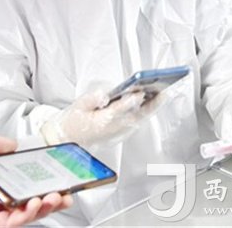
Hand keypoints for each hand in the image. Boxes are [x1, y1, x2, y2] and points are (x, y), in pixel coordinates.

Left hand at [0, 129, 72, 226]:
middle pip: (28, 199)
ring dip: (41, 207)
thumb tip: (14, 144)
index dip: (41, 178)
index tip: (57, 174)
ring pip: (23, 213)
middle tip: (65, 192)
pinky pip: (8, 223)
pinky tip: (33, 206)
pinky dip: (23, 216)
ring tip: (52, 198)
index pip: (22, 178)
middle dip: (50, 197)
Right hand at [41, 89, 164, 146]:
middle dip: (152, 104)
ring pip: (139, 120)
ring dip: (151, 108)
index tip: (140, 91)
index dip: (131, 100)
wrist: (68, 140)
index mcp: (101, 122)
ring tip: (161, 94)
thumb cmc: (72, 123)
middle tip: (163, 92)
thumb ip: (92, 99)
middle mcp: (113, 129)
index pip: (119, 109)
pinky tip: (149, 103)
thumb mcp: (77, 106)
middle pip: (137, 116)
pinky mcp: (120, 135)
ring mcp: (118, 134)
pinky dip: (144, 113)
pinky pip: (136, 123)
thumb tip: (105, 94)